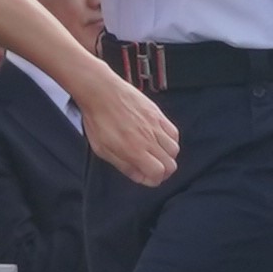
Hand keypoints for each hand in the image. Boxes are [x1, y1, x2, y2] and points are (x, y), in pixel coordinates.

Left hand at [75, 72, 182, 189]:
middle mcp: (149, 139)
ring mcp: (155, 125)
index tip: (145, 177)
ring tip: (155, 154)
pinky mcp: (157, 113)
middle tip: (151, 169)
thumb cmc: (97, 119)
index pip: (158, 173)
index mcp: (134, 150)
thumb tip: (140, 177)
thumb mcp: (102, 149)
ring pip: (175, 149)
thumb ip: (123, 165)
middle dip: (162, 171)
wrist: (101, 91)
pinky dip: (170, 140)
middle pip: (170, 164)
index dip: (153, 180)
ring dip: (167, 156)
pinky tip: (158, 140)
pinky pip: (174, 132)